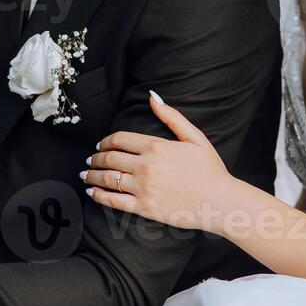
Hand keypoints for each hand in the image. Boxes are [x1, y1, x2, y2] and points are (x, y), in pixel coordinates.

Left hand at [81, 92, 242, 234]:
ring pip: (107, 179)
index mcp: (156, 146)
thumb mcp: (194, 137)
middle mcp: (146, 166)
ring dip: (91, 175)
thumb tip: (152, 97)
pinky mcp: (144, 208)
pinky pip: (113, 201)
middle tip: (89, 159)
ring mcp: (143, 188)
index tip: (100, 145)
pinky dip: (98, 196)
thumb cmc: (210, 169)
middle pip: (109, 158)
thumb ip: (171, 116)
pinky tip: (92, 192)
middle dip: (95, 157)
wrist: (219, 201)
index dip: (105, 141)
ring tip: (85, 174)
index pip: (119, 139)